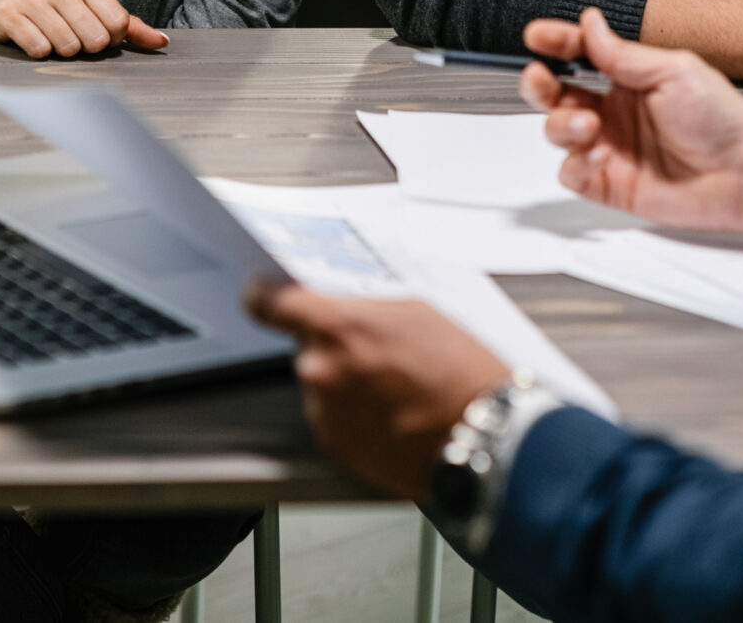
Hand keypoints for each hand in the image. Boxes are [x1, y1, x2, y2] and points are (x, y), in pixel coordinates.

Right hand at [0, 0, 167, 57]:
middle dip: (82, 47)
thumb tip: (162, 42)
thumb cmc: (43, 4)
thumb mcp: (85, 5)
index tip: (91, 32)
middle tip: (64, 34)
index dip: (107, 39)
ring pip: (67, 48)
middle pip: (94, 40)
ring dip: (58, 51)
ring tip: (45, 34)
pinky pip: (39, 50)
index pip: (118, 24)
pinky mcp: (9, 14)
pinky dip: (36, 52)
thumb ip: (126, 25)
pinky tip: (28, 37)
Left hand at [244, 281, 512, 500]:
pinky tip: (390, 413)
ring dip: (345, 383)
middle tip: (376, 354)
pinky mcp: (335, 447)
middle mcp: (320, 369)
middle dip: (334, 347)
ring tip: (393, 389)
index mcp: (337, 326)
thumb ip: (364, 307)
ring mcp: (324, 412)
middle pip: (307, 346)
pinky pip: (333, 418)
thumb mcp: (415, 311)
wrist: (479, 436)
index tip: (262, 296)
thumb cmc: (459, 373)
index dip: (264, 297)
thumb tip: (339, 304)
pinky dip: (353, 415)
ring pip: (321, 384)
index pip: (270, 303)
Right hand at [518, 7, 742, 234]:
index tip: (537, 36)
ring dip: (560, 123)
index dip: (556, 43)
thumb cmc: (723, 120)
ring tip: (587, 123)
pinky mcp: (610, 183)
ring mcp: (610, 148)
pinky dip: (575, 163)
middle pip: (555, 93)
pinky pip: (570, 172)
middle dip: (538, 82)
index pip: (580, 55)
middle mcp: (614, 111)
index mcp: (629, 79)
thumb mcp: (674, 71)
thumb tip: (589, 22)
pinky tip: (597, 154)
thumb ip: (623, 54)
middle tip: (541, 78)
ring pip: (556, 131)